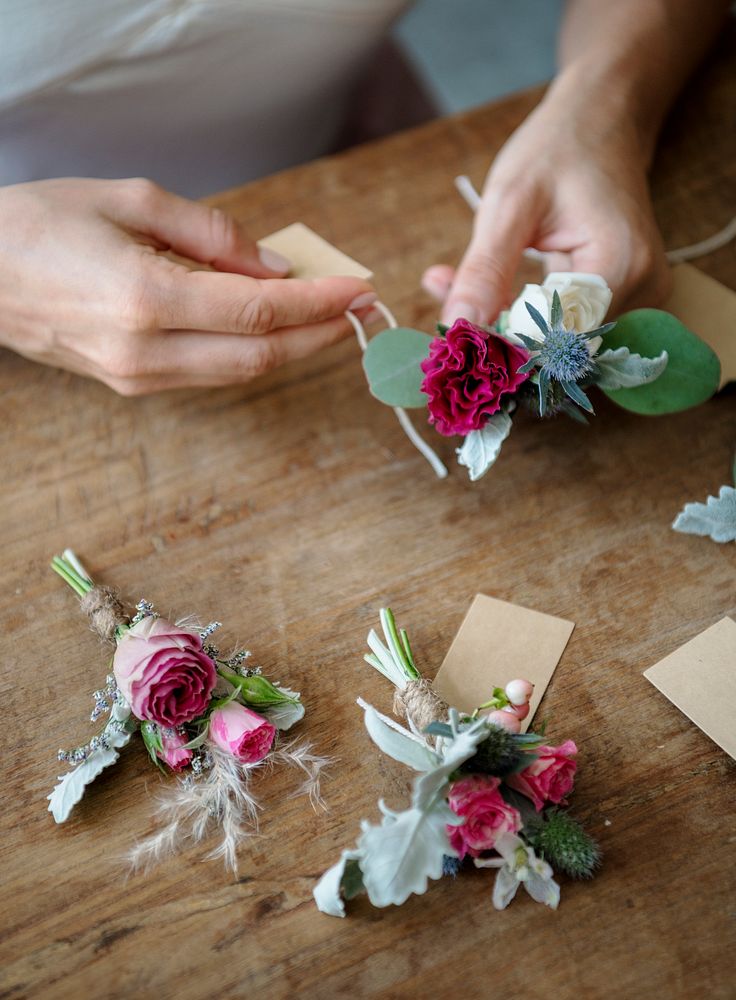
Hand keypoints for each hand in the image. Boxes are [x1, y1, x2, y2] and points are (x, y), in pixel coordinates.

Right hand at [0, 178, 374, 393]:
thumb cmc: (43, 223)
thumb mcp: (131, 199)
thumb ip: (212, 234)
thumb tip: (274, 265)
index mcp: (146, 298)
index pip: (260, 311)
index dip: (318, 303)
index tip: (358, 289)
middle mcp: (147, 350)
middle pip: (260, 356)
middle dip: (318, 336)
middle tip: (358, 313)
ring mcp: (139, 377)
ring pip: (239, 372)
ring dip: (291, 349)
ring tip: (327, 319)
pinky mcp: (133, 386)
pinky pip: (210, 374)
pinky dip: (251, 353)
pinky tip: (272, 330)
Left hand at [423, 75, 671, 325]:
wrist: (601, 120)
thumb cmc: (558, 148)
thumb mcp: (510, 202)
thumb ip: (486, 269)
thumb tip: (457, 327)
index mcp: (620, 265)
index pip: (555, 338)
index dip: (501, 342)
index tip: (450, 331)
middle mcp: (641, 291)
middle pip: (557, 344)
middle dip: (497, 329)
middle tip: (443, 292)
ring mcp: (637, 297)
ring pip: (557, 338)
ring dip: (505, 321)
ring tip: (458, 282)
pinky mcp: (621, 298)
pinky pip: (565, 324)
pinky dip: (522, 313)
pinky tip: (490, 287)